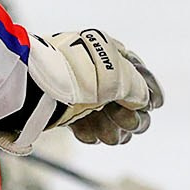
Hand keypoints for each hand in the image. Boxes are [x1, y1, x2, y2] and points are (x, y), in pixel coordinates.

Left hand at [35, 28, 161, 146]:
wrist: (36, 85)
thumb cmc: (81, 74)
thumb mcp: (118, 76)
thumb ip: (139, 87)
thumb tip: (146, 101)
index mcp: (112, 56)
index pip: (141, 76)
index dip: (150, 92)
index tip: (154, 104)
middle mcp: (99, 75)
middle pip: (130, 105)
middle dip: (131, 117)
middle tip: (124, 121)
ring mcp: (83, 95)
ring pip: (110, 122)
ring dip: (113, 130)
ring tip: (104, 133)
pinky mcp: (67, 113)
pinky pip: (89, 128)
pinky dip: (91, 133)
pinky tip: (88, 133)